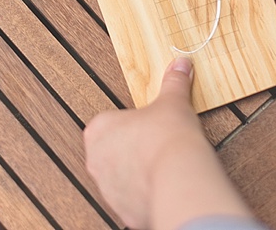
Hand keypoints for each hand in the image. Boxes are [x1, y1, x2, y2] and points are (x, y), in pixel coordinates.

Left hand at [84, 58, 250, 228]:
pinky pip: (132, 199)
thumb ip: (173, 83)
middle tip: (155, 144)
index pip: (109, 123)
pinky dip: (145, 194)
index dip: (130, 123)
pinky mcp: (122, 209)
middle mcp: (95, 160)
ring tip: (162, 166)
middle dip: (131, 149)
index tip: (146, 125)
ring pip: (120, 177)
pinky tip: (163, 185)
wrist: (179, 177)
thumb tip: (180, 65)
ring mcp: (106, 187)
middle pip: (111, 151)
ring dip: (137, 173)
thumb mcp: (173, 102)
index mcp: (99, 130)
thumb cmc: (168, 138)